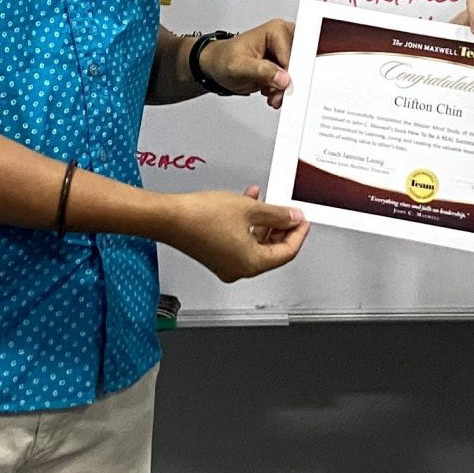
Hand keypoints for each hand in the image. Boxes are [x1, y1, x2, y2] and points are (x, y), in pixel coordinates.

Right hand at [165, 186, 309, 280]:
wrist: (170, 218)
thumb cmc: (201, 217)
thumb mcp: (249, 209)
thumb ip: (276, 214)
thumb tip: (292, 218)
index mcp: (252, 264)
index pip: (287, 252)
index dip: (298, 234)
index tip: (303, 220)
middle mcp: (240, 269)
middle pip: (272, 251)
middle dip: (282, 228)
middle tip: (289, 213)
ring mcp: (227, 264)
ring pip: (256, 244)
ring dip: (264, 223)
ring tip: (268, 202)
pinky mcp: (216, 256)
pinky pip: (241, 242)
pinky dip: (248, 225)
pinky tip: (248, 205)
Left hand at [200, 21, 295, 106]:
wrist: (216, 66)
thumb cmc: (223, 59)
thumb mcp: (239, 66)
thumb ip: (262, 71)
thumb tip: (282, 78)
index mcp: (276, 31)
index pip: (295, 54)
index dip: (292, 72)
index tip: (285, 86)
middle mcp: (284, 39)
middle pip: (300, 64)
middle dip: (289, 82)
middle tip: (276, 92)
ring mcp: (284, 53)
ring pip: (298, 75)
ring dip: (285, 89)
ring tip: (270, 93)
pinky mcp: (283, 65)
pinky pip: (292, 81)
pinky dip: (283, 91)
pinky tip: (271, 91)